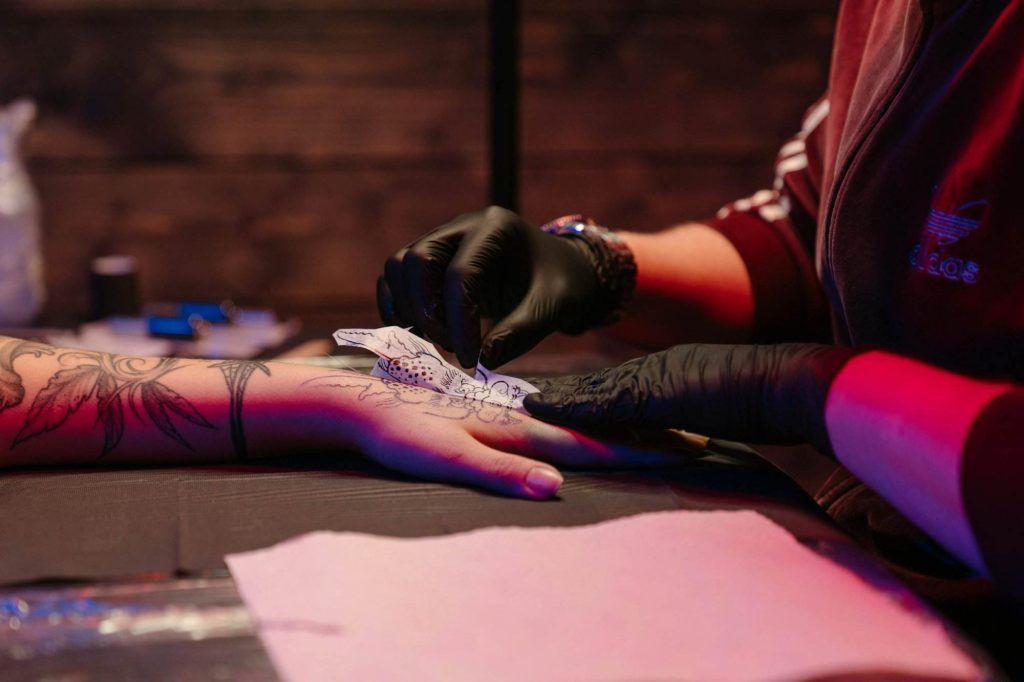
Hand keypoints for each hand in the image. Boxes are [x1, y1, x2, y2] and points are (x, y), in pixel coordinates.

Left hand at [316, 372, 681, 498]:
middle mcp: (516, 415)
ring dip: (614, 428)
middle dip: (641, 435)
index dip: (637, 450)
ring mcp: (502, 410)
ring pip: (572, 421)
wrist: (356, 400)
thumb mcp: (442, 458)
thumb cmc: (395, 433)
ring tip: (649, 431)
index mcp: (514, 427)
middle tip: (689, 437)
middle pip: (592, 429)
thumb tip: (556, 486)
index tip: (685, 446)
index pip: (589, 444)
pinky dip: (576, 423)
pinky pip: (546, 418)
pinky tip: (578, 426)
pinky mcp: (485, 410)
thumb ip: (497, 472)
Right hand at [377, 206, 603, 368]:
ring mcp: (442, 240)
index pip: (461, 272)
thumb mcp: (554, 307)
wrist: (561, 273)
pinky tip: (419, 334)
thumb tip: (483, 360)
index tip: (471, 357)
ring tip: (441, 340)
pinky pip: (396, 278)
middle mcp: (462, 226)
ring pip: (399, 266)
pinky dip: (399, 306)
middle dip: (427, 311)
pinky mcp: (431, 261)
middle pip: (417, 259)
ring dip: (410, 308)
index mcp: (497, 227)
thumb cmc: (563, 284)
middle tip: (453, 347)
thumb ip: (521, 331)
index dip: (459, 320)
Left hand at [524, 343, 859, 452]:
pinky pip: (603, 401)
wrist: (789, 384)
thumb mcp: (722, 411)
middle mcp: (652, 372)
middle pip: (594, 387)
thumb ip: (692, 422)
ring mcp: (652, 379)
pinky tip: (540, 409)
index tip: (546, 402)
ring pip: (591, 391)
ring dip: (553, 400)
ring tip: (514, 404)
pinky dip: (570, 405)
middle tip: (512, 399)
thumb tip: (683, 443)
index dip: (579, 397)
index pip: (614, 389)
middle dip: (555, 395)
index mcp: (666, 377)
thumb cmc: (766, 400)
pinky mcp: (656, 392)